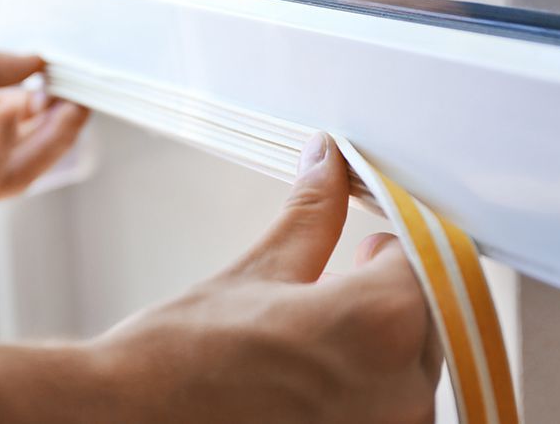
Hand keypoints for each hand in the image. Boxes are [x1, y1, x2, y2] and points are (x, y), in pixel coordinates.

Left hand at [0, 34, 88, 234]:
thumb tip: (35, 63)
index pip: (4, 115)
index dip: (38, 104)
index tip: (68, 85)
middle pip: (15, 150)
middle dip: (52, 131)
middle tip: (81, 107)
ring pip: (8, 174)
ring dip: (42, 146)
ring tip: (68, 114)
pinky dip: (1, 149)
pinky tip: (14, 113)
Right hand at [0, 134, 440, 422]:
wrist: (131, 417)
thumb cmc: (180, 359)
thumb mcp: (256, 272)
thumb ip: (311, 214)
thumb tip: (326, 161)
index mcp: (378, 324)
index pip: (428, 265)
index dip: (395, 249)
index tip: (371, 244)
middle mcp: (398, 391)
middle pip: (428, 319)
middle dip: (390, 293)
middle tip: (346, 274)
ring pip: (412, 369)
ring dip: (381, 341)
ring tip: (320, 328)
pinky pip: (386, 408)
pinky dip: (365, 385)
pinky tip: (315, 371)